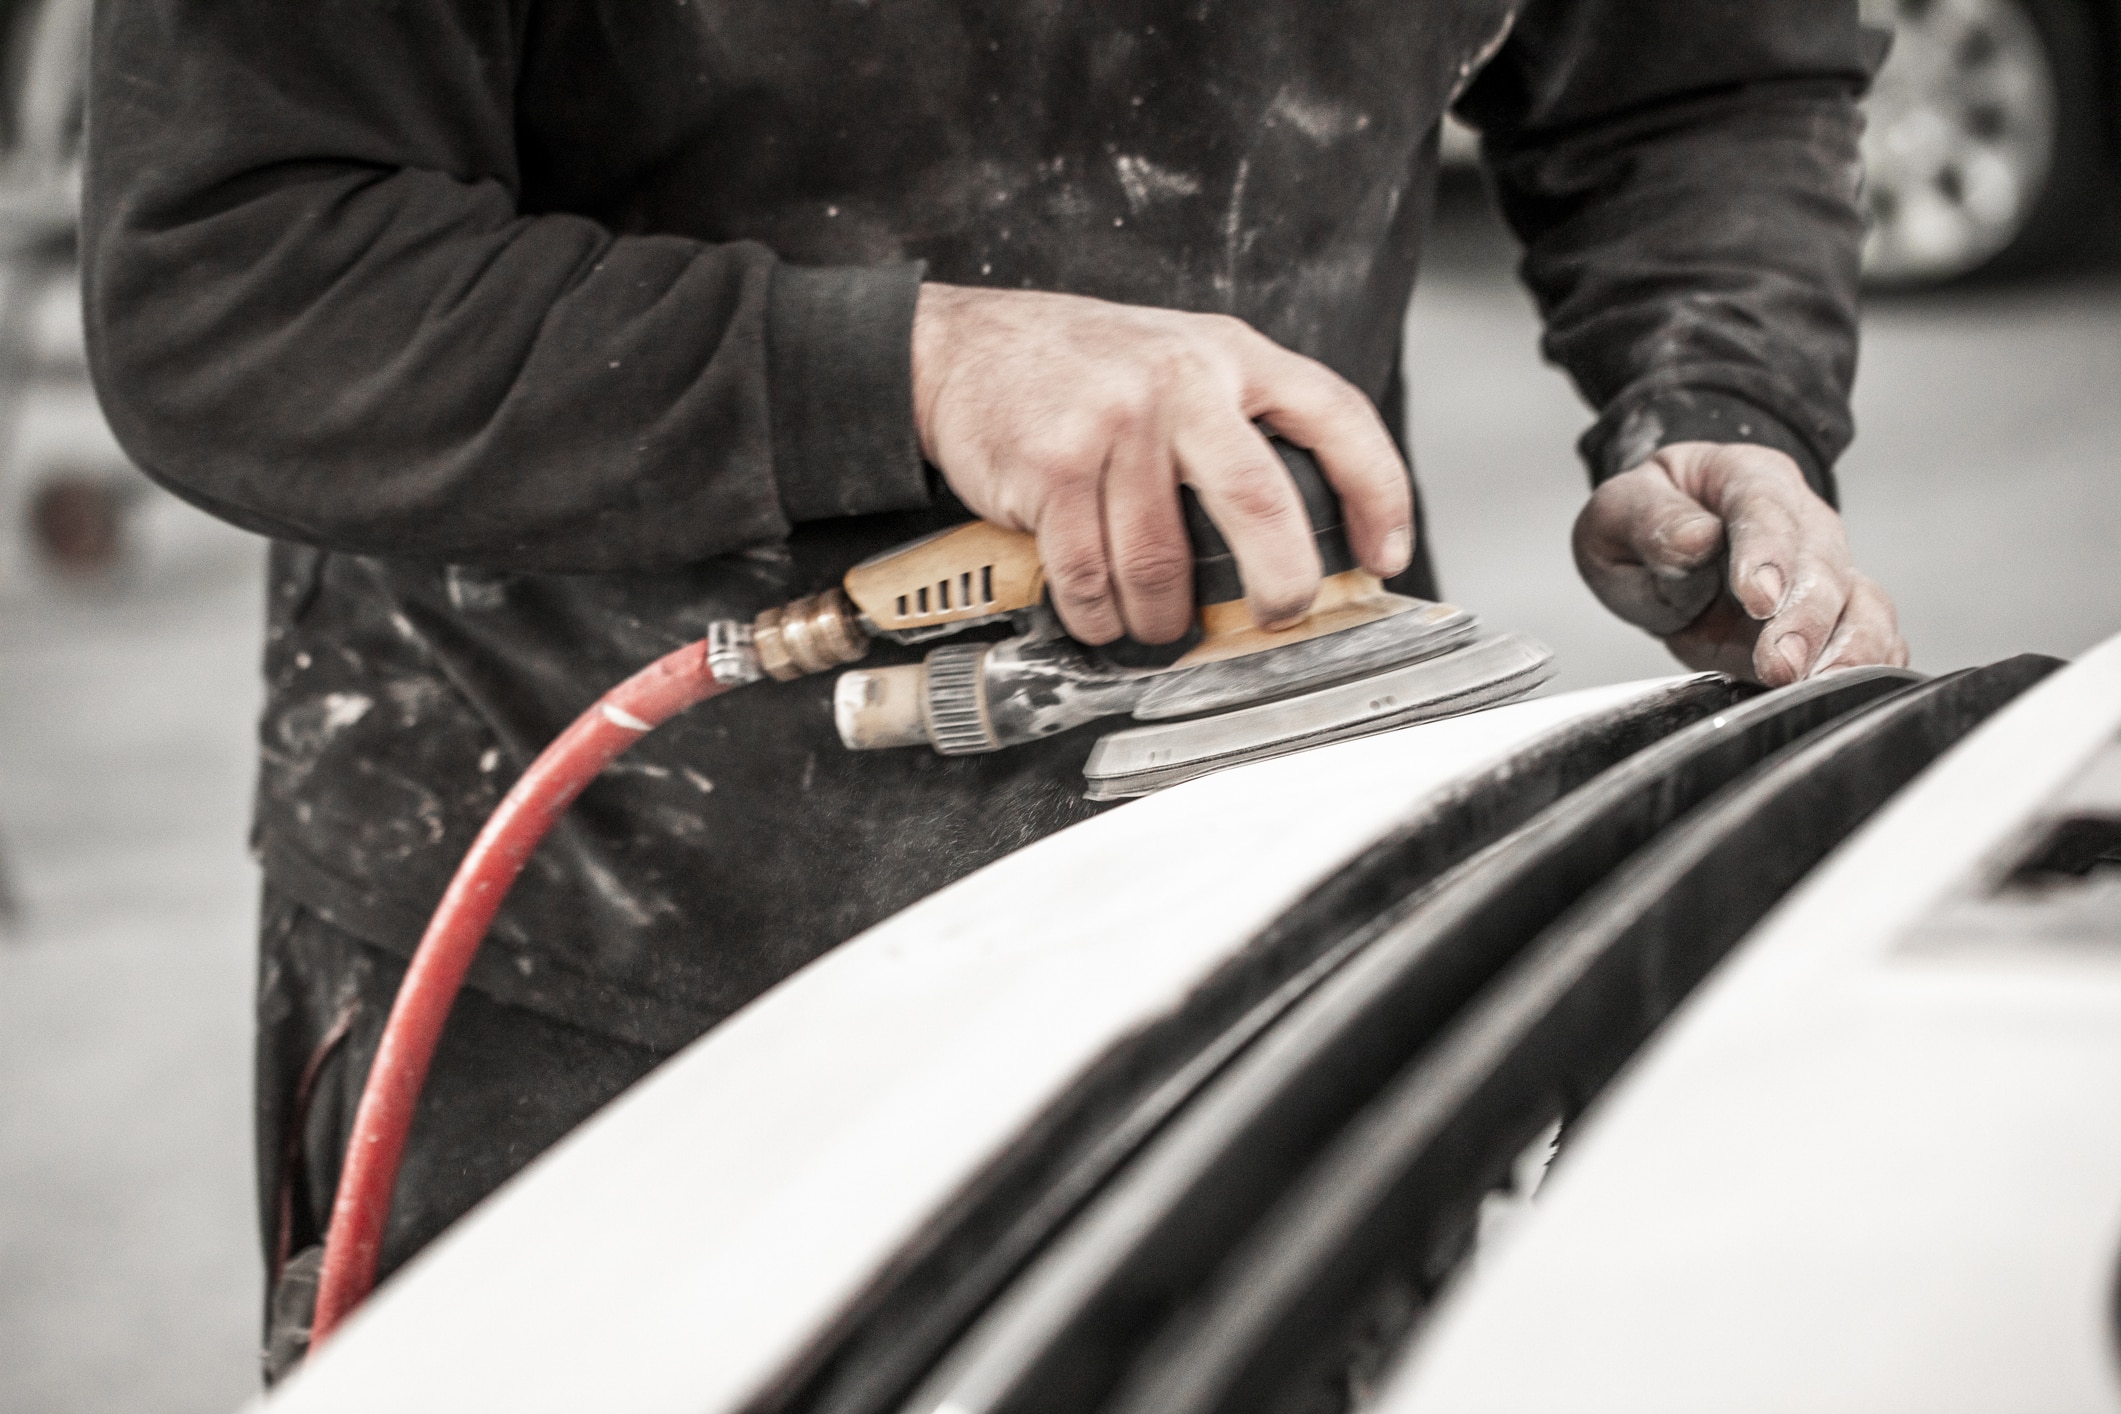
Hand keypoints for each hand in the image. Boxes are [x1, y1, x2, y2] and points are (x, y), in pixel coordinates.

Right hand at [910, 283, 1413, 644]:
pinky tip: (1097, 612)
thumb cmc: (1080, 371)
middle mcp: (1181, 381)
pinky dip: (1097, 616)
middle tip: (1277, 617)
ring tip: (1153, 624)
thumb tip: (1299, 538)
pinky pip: (1090, 578)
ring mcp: (1116, 423)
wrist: (960, 348)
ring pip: (1163, 565)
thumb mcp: (1179, 361)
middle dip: (1279, 585)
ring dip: (1159, 620)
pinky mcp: (1054, 466)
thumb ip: (1236, 424)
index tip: (1384, 557)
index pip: (1336, 417)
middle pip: (1261, 503)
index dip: (1378, 493)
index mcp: (1231, 354)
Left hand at [1573, 441, 1908, 685]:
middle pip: (1822, 563)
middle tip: (1781, 663)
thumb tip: (1695, 539)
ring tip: (1818, 686)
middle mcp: (1800, 521)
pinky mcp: (1830, 621)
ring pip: (1862, 603)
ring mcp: (1823, 572)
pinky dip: (1870, 664)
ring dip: (1848, 649)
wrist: (1663, 551)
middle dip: (1806, 619)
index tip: (1758, 598)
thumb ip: (1652, 521)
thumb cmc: (1647, 523)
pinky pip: (1872, 639)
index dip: (1768, 552)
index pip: (1766, 506)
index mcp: (1745, 478)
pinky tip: (1848, 690)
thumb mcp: (1619, 510)